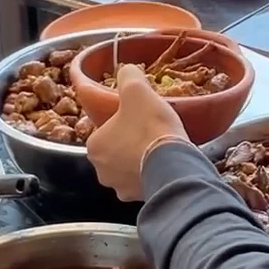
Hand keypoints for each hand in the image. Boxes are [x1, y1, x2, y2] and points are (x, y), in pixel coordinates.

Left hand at [86, 64, 188, 200]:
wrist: (173, 164)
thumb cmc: (150, 127)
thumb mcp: (137, 91)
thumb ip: (128, 77)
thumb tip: (126, 70)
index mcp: (94, 144)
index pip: (104, 128)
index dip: (122, 120)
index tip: (138, 116)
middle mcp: (101, 170)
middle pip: (115, 149)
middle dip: (130, 141)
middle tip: (151, 130)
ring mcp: (120, 188)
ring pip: (128, 167)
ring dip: (140, 159)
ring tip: (160, 146)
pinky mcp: (139, 198)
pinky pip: (143, 182)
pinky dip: (151, 174)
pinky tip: (165, 163)